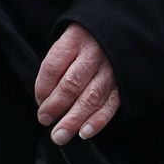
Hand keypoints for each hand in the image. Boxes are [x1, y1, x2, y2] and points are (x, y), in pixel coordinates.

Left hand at [34, 23, 120, 144]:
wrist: (120, 28)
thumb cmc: (85, 40)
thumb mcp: (68, 39)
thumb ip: (57, 65)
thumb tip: (44, 99)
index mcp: (75, 39)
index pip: (53, 67)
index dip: (43, 88)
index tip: (39, 102)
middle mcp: (93, 54)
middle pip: (71, 84)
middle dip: (55, 107)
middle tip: (44, 120)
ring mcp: (110, 69)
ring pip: (90, 98)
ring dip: (73, 120)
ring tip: (59, 135)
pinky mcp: (123, 84)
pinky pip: (110, 105)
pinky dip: (98, 121)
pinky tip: (84, 133)